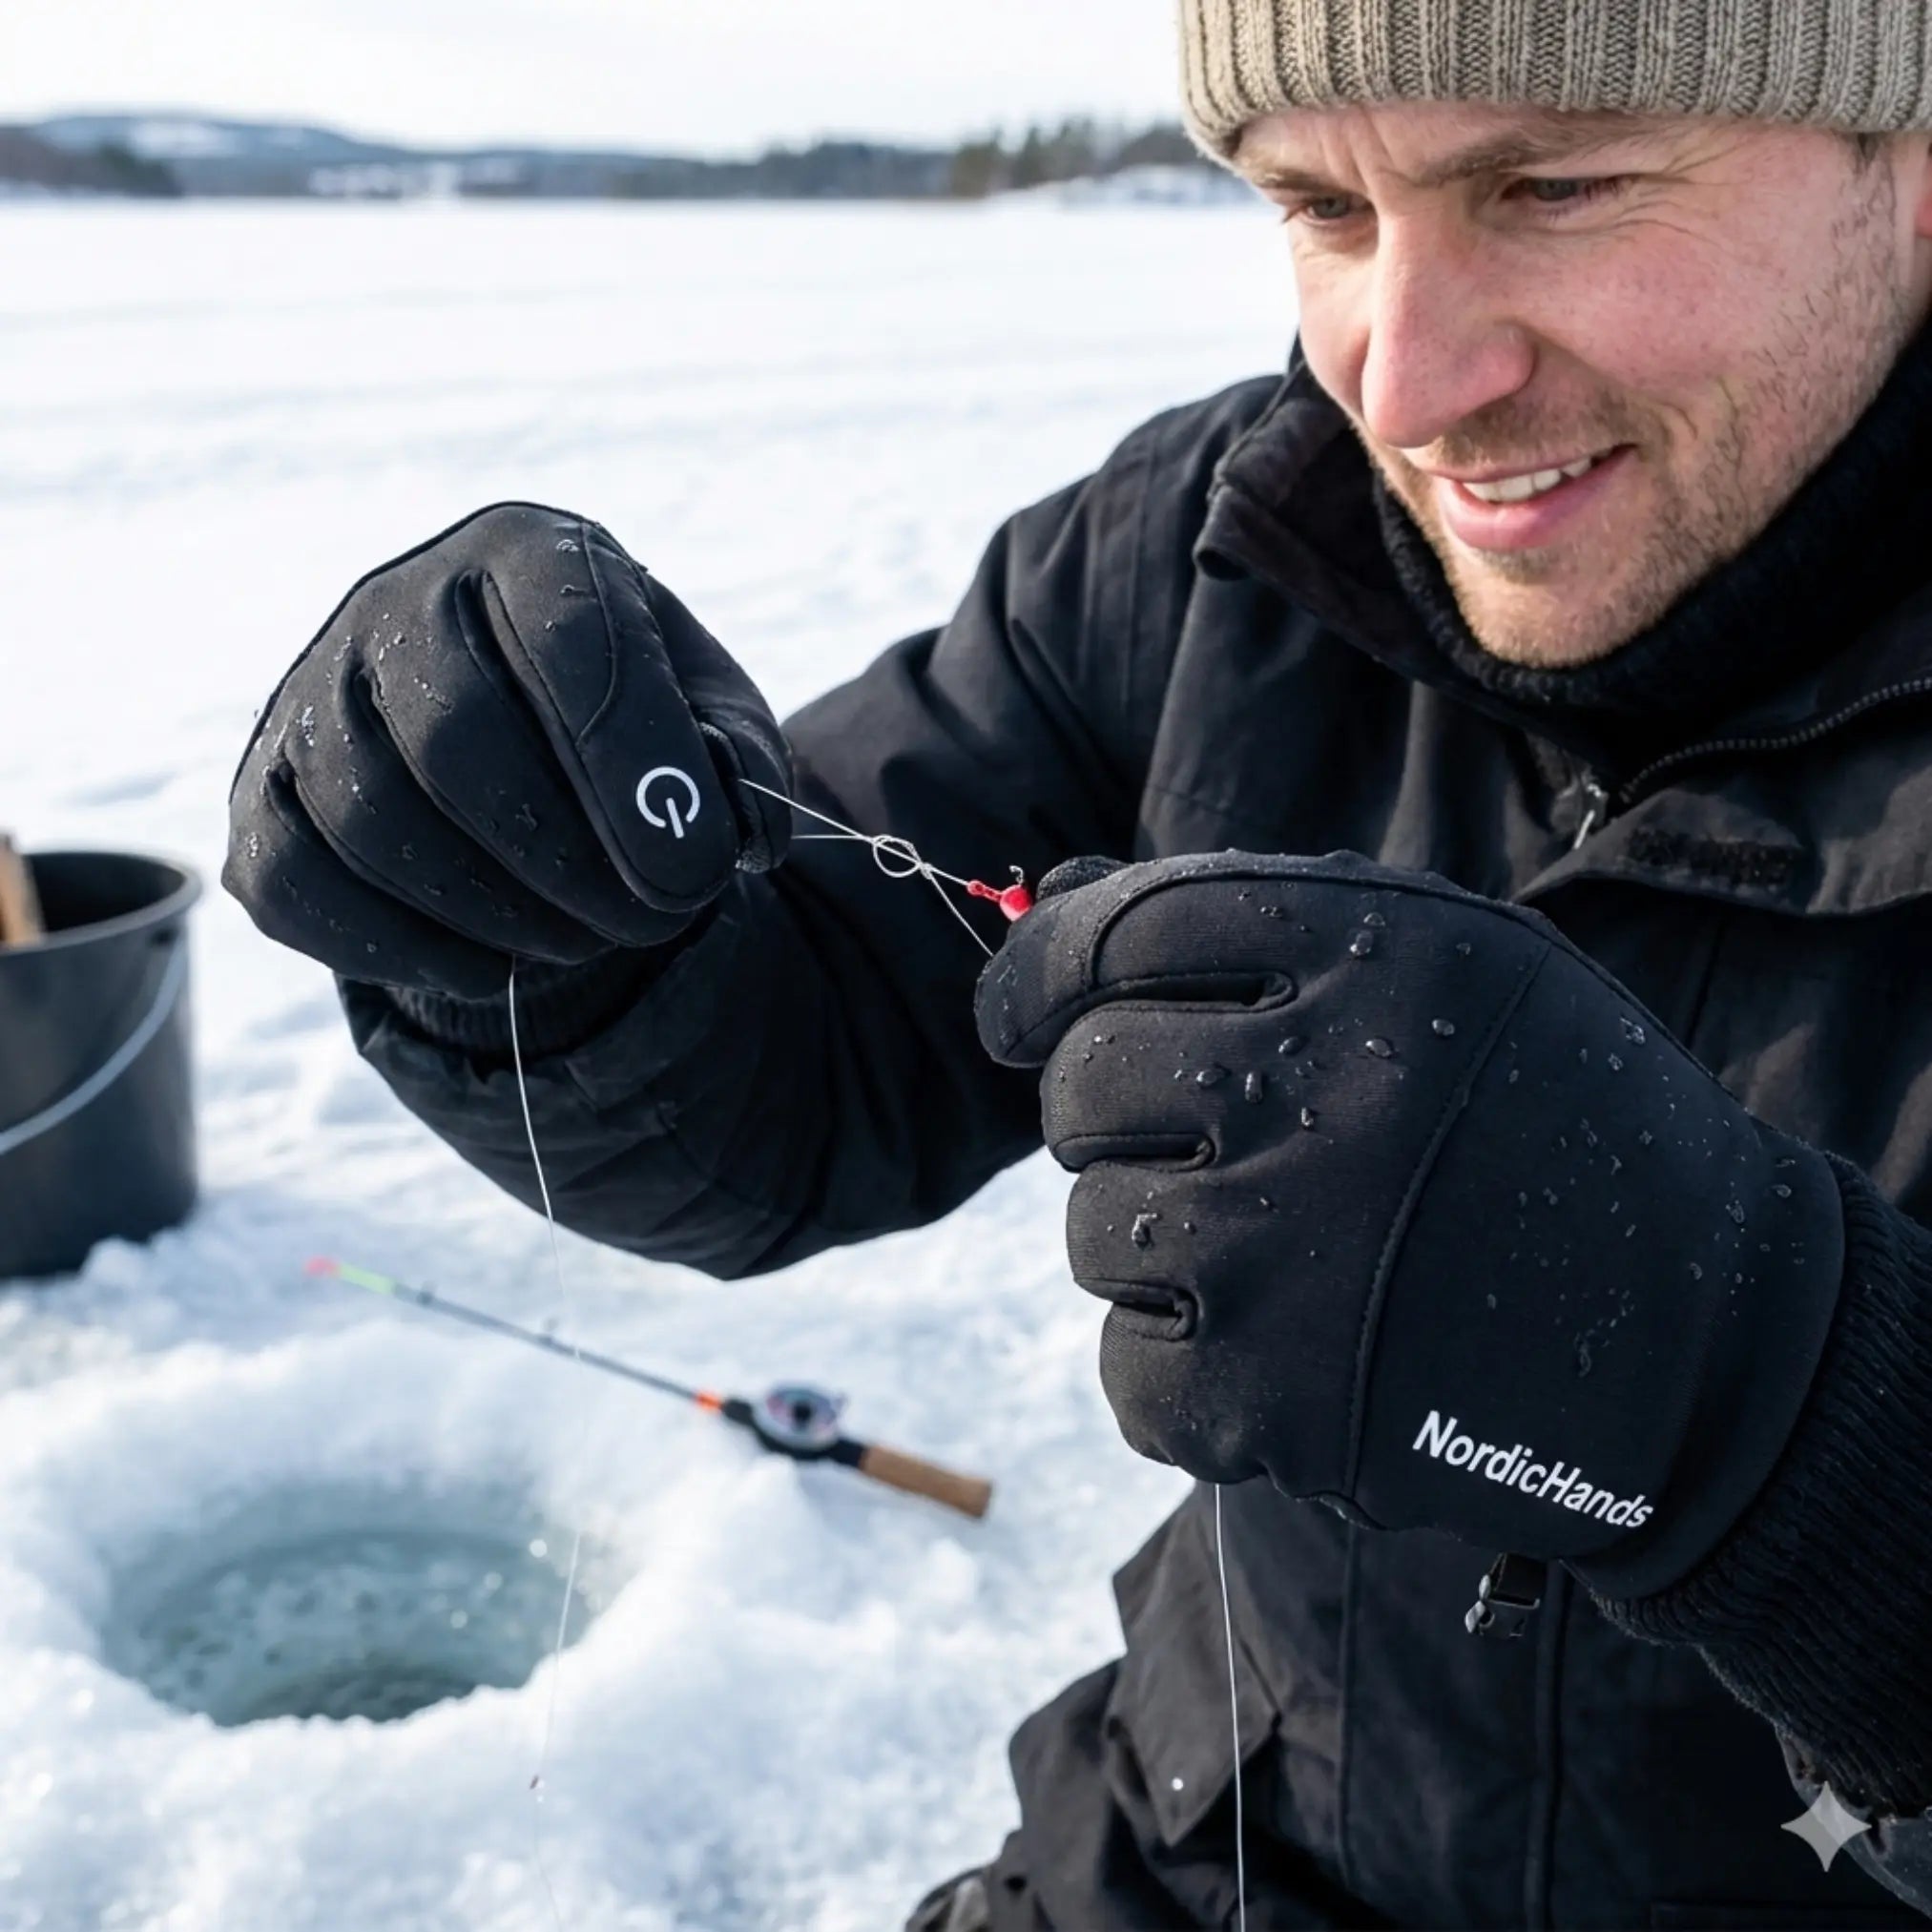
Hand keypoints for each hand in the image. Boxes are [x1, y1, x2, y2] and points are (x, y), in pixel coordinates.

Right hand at [225, 503, 791, 996]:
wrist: (521, 747)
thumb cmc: (631, 726)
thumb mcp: (713, 724)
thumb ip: (738, 766)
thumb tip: (738, 835)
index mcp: (526, 554)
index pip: (566, 639)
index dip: (635, 767)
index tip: (702, 872)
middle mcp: (398, 601)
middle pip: (455, 737)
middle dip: (568, 859)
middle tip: (652, 923)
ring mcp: (310, 694)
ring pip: (370, 818)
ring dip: (496, 912)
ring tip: (587, 941)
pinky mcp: (260, 794)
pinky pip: (295, 883)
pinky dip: (400, 948)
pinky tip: (492, 967)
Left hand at [977, 851, 1844, 1596]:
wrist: (1705, 1335)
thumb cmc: (1539, 1120)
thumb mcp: (1438, 965)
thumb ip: (1240, 920)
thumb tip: (1037, 905)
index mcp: (1374, 956)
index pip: (1118, 932)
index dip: (1037, 972)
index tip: (1017, 1013)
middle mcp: (1325, 1091)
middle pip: (1081, 1085)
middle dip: (1104, 1110)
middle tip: (1191, 1136)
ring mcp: (1292, 1255)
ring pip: (1090, 1230)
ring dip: (1150, 1240)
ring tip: (1274, 1249)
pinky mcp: (1279, 1403)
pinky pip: (1123, 1370)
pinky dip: (1173, 1366)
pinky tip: (1275, 1345)